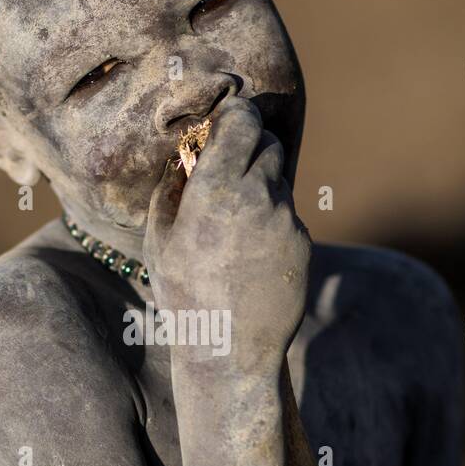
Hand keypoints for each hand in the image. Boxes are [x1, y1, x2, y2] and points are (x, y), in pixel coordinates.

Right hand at [143, 98, 310, 372]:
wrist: (231, 350)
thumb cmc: (185, 296)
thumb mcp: (160, 241)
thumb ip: (172, 188)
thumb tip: (185, 155)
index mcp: (217, 190)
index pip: (242, 122)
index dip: (236, 115)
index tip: (227, 117)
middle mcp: (258, 196)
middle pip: (267, 144)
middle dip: (249, 146)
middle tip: (230, 163)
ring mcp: (286, 219)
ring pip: (279, 179)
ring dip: (260, 184)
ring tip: (234, 219)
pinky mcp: (304, 241)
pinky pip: (287, 214)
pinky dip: (271, 219)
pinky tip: (250, 252)